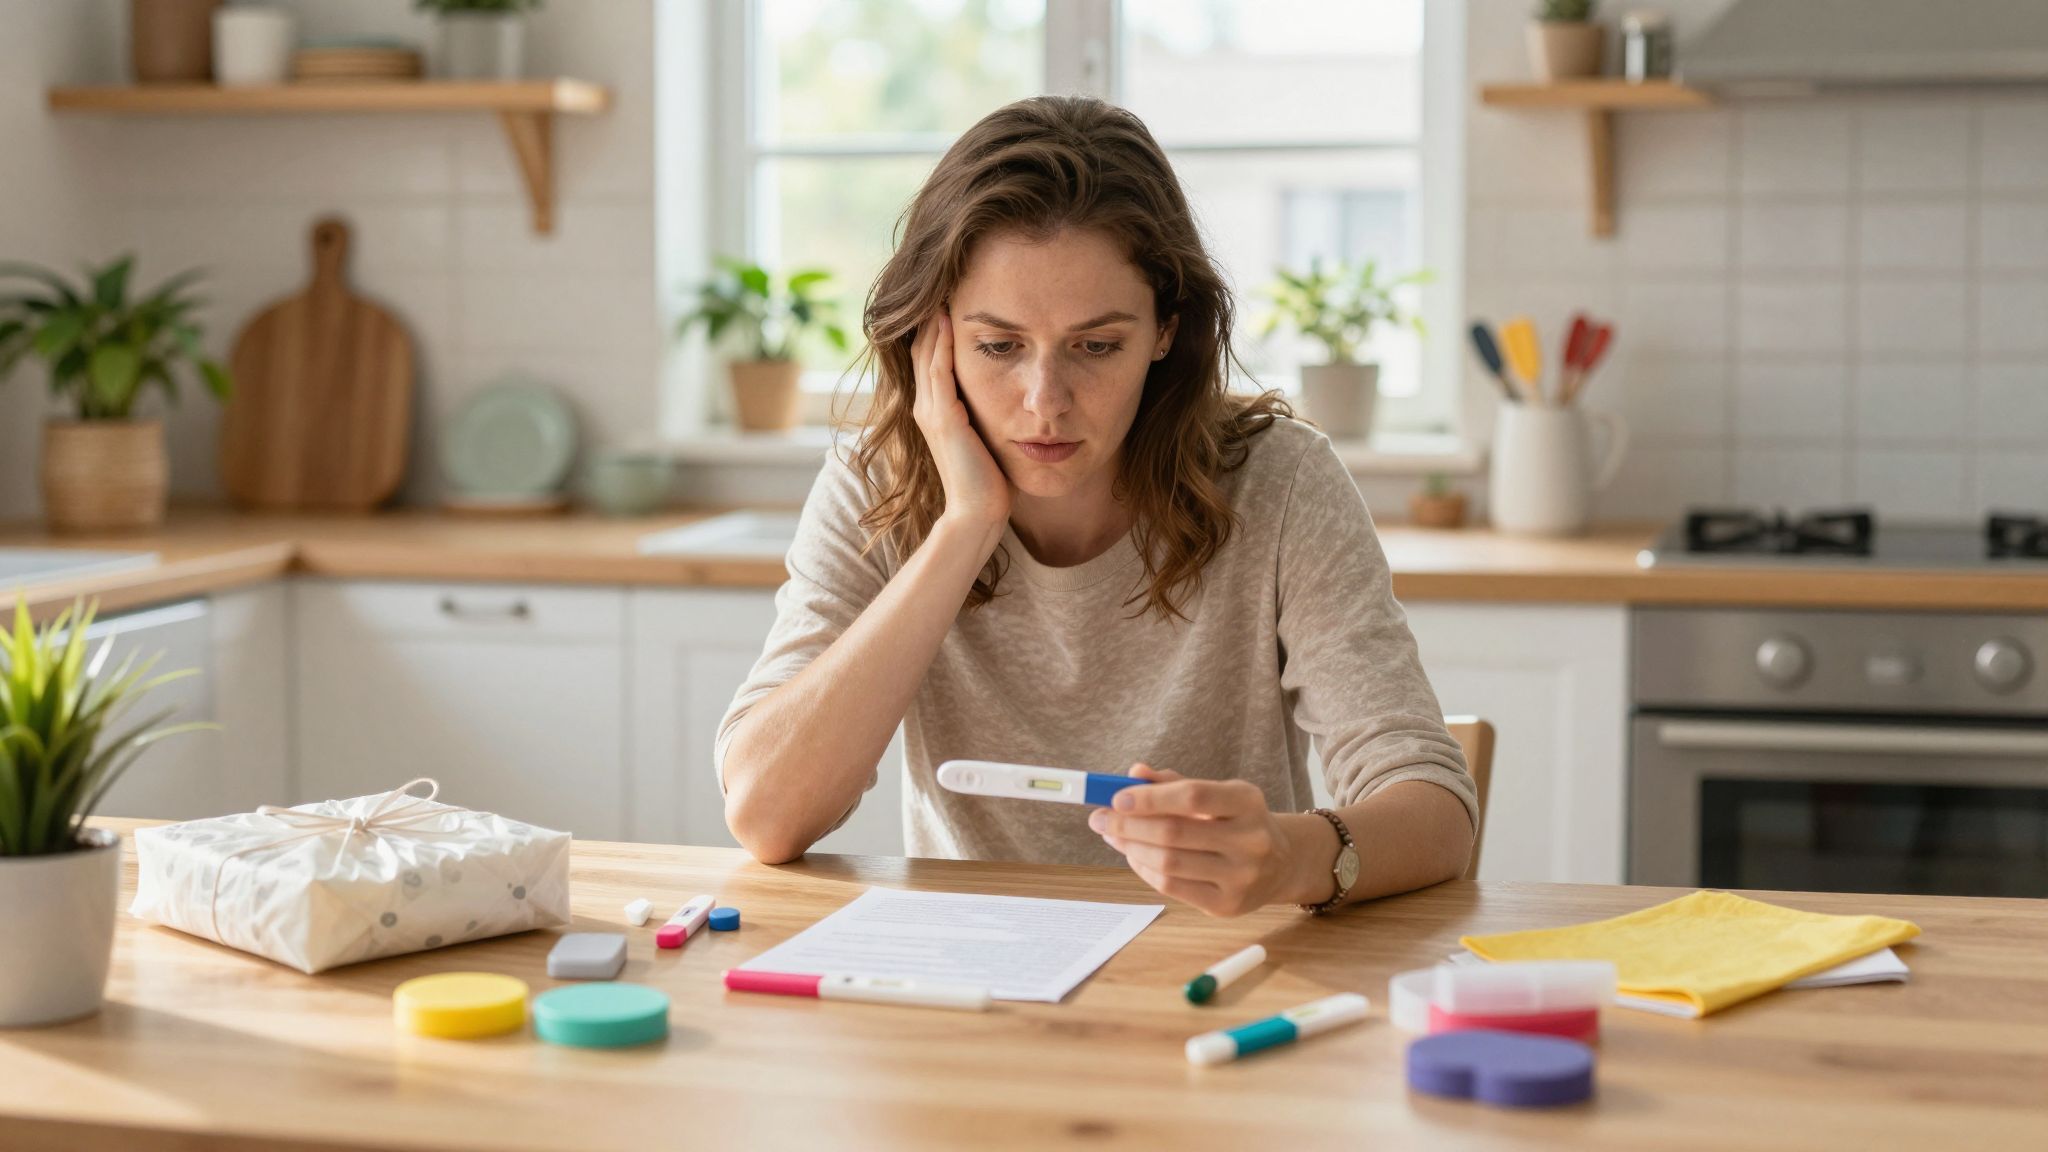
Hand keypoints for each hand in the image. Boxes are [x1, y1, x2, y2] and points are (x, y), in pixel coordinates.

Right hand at [910, 309, 1009, 530]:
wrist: (977, 514)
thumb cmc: (987, 481)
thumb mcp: (982, 437)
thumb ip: (981, 414)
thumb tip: (1003, 395)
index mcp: (932, 410)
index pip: (928, 357)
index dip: (934, 327)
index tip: (948, 297)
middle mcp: (925, 407)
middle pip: (921, 348)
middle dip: (929, 315)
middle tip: (941, 281)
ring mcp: (931, 412)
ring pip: (926, 353)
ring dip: (933, 320)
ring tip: (942, 288)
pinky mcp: (943, 418)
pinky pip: (939, 371)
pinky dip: (943, 343)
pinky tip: (950, 319)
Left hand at [1088, 764, 1301, 916]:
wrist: (1282, 864)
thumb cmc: (1236, 821)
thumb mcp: (1216, 794)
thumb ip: (1174, 783)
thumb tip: (1134, 773)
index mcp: (1247, 802)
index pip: (1193, 796)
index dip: (1150, 797)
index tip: (1116, 798)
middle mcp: (1250, 840)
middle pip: (1173, 833)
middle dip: (1127, 825)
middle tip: (1099, 818)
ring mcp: (1241, 877)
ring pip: (1168, 862)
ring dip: (1130, 847)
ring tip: (1112, 835)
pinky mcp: (1227, 905)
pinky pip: (1171, 887)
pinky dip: (1144, 869)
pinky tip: (1134, 855)